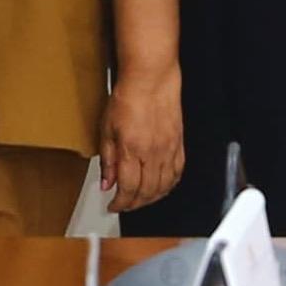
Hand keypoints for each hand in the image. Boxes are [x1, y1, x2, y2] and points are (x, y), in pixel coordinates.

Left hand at [101, 63, 185, 210]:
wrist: (151, 79)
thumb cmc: (128, 97)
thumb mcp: (107, 128)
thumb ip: (108, 159)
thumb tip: (107, 182)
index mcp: (131, 150)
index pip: (127, 188)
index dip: (120, 203)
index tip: (113, 206)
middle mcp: (152, 153)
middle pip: (146, 192)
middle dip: (134, 204)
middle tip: (124, 205)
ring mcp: (168, 150)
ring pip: (163, 187)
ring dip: (151, 199)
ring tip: (140, 200)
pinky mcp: (179, 144)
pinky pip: (177, 173)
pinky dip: (169, 185)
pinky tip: (161, 187)